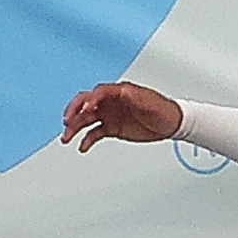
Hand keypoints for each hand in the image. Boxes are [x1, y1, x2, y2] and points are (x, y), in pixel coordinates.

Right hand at [61, 82, 182, 150]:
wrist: (170, 123)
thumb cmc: (162, 109)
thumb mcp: (149, 101)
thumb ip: (134, 96)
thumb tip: (122, 91)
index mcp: (119, 92)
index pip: (98, 92)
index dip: (90, 99)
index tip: (86, 108)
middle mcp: (110, 102)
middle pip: (86, 104)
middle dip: (74, 112)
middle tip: (67, 121)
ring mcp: (110, 115)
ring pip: (86, 120)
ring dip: (74, 128)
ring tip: (66, 138)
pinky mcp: (112, 128)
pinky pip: (94, 133)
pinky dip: (87, 140)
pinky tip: (82, 146)